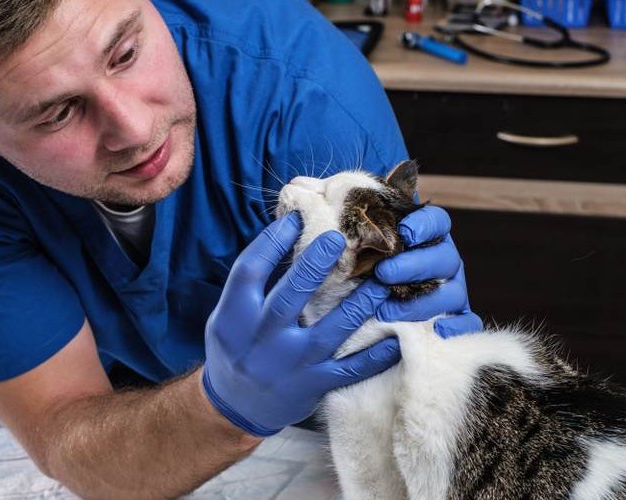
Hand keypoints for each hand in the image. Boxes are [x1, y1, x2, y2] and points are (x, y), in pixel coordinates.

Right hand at [202, 213, 401, 436]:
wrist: (234, 406)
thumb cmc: (235, 348)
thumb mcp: (229, 315)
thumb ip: (253, 286)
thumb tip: (288, 239)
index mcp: (234, 315)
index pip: (251, 268)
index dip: (273, 240)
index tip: (296, 217)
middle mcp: (261, 338)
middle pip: (290, 294)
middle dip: (315, 264)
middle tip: (339, 237)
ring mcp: (289, 363)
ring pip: (330, 330)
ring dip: (359, 304)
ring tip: (382, 281)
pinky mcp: (313, 385)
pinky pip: (350, 369)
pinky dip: (375, 355)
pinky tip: (397, 337)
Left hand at [374, 205, 482, 337]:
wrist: (370, 302)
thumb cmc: (367, 265)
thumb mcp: (365, 243)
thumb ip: (366, 224)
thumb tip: (343, 201)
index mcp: (429, 237)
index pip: (437, 221)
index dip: (424, 225)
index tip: (403, 232)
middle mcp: (446, 262)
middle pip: (444, 258)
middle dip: (414, 265)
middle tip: (383, 273)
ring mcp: (454, 290)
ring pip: (452, 293)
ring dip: (423, 301)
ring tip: (387, 309)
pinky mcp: (456, 318)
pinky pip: (467, 323)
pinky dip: (457, 327)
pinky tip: (437, 330)